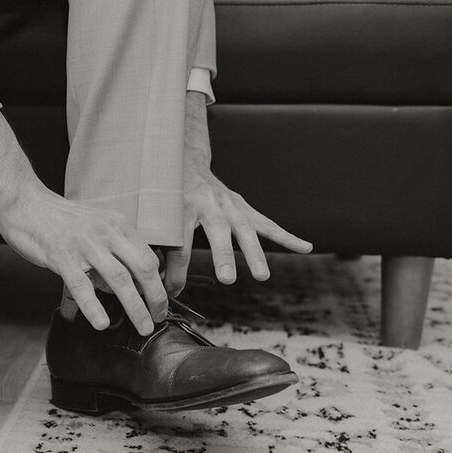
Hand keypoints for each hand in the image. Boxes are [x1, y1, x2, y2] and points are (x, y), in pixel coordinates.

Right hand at [0, 186, 168, 335]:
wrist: (25, 203)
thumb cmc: (59, 219)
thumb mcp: (95, 226)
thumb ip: (111, 251)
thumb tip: (123, 285)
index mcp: (117, 224)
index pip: (148, 256)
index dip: (159, 282)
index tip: (160, 302)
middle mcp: (105, 232)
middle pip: (142, 267)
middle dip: (155, 297)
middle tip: (159, 317)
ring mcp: (84, 244)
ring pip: (119, 279)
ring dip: (135, 307)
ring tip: (142, 327)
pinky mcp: (61, 256)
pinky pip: (82, 285)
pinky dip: (94, 306)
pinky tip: (101, 323)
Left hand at [161, 91, 311, 294]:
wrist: (181, 158)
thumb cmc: (161, 193)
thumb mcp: (150, 212)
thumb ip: (150, 242)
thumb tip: (145, 278)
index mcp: (179, 205)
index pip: (177, 243)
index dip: (174, 271)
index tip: (171, 294)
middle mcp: (207, 202)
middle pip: (217, 231)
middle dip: (223, 256)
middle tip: (228, 280)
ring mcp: (229, 203)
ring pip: (245, 228)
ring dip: (255, 253)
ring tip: (263, 276)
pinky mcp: (243, 206)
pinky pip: (267, 223)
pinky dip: (287, 236)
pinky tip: (306, 247)